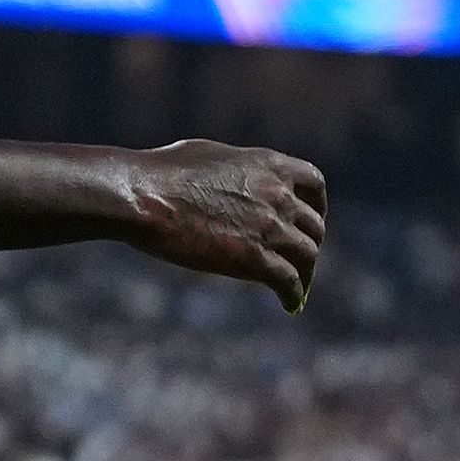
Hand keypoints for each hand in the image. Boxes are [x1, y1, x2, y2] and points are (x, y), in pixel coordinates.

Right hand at [121, 141, 330, 312]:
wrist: (143, 196)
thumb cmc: (161, 173)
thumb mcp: (208, 156)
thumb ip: (234, 170)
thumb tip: (231, 180)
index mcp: (268, 164)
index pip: (314, 183)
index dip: (316, 205)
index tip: (309, 219)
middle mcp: (277, 194)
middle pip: (313, 226)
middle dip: (307, 244)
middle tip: (298, 261)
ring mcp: (269, 226)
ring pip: (307, 256)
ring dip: (305, 273)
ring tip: (296, 288)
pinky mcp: (254, 258)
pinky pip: (288, 281)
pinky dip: (293, 295)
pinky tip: (289, 304)